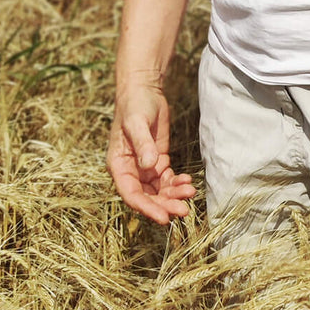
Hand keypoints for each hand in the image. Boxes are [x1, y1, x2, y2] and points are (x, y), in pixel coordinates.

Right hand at [107, 81, 195, 225]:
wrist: (144, 91)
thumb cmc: (135, 106)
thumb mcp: (137, 123)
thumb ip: (143, 145)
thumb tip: (149, 165)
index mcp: (119, 166)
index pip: (131, 194)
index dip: (147, 208)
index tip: (163, 218)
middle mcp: (131, 171)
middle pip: (148, 196)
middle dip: (165, 205)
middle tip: (184, 210)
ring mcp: (145, 167)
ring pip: (159, 190)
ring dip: (174, 195)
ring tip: (191, 192)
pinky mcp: (158, 161)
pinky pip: (167, 179)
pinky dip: (178, 183)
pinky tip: (189, 181)